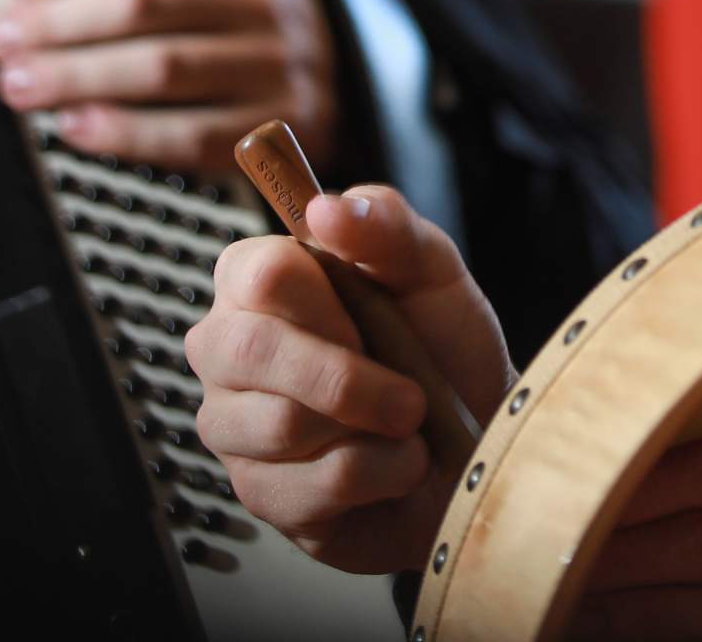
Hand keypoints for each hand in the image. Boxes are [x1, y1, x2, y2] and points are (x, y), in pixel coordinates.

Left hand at [0, 0, 339, 175]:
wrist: (354, 84)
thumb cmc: (262, 2)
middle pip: (143, 0)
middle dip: (57, 22)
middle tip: (1, 40)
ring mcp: (279, 66)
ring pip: (161, 68)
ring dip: (76, 77)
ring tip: (19, 84)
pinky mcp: (280, 132)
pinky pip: (193, 136)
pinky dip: (127, 133)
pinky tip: (77, 127)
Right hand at [186, 184, 513, 573]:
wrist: (474, 441)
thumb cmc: (440, 344)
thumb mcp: (430, 267)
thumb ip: (385, 221)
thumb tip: (324, 208)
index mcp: (256, 276)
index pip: (258, 272)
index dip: (325, 301)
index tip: (372, 313)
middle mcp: (227, 346)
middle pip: (253, 350)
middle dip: (349, 377)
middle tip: (410, 393)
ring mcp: (233, 423)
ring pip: (284, 424)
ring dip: (373, 427)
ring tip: (404, 422)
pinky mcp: (258, 492)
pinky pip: (313, 485)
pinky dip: (379, 474)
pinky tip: (392, 464)